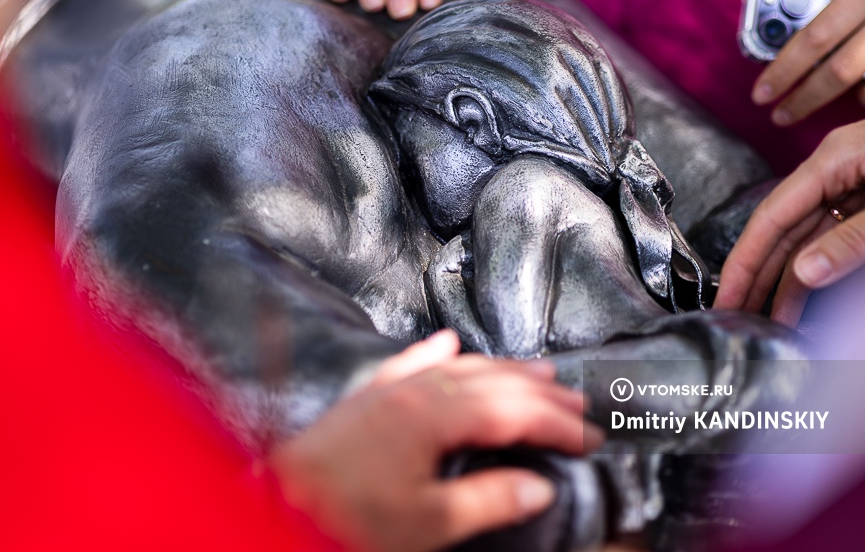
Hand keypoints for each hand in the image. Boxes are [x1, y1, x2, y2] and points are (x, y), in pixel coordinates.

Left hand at [269, 331, 602, 551]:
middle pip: (493, 381)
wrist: (276, 508)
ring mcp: (388, 390)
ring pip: (459, 366)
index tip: (589, 435)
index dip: (557, 423)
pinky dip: (436, 353)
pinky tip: (448, 342)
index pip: (513, 411)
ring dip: (503, 369)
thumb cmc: (346, 519)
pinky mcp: (365, 399)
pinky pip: (411, 363)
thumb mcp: (428, 522)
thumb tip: (540, 486)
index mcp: (434, 416)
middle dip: (541, 392)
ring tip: (538, 373)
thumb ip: (489, 499)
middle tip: (579, 403)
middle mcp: (414, 391)